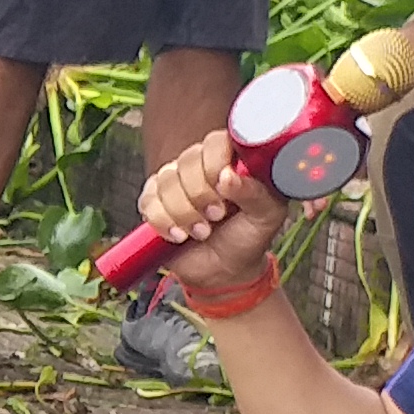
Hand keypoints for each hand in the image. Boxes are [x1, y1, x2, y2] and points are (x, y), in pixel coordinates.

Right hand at [132, 134, 285, 301]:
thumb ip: (254, 193)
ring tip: (202, 232)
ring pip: (165, 182)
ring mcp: (175, 183)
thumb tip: (228, 177)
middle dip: (200, 195)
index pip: (215, 141)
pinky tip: (180, 235)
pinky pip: (147, 201)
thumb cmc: (249, 237)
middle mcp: (201, 166)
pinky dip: (163, 222)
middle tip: (216, 216)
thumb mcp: (265, 216)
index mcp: (231, 160)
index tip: (223, 189)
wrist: (224, 271)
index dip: (214, 163)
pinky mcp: (154, 202)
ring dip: (184, 213)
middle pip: (187, 161)